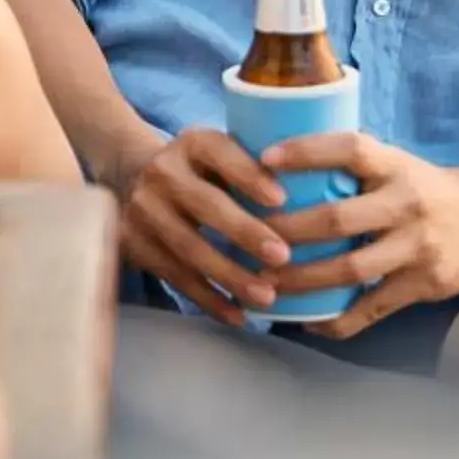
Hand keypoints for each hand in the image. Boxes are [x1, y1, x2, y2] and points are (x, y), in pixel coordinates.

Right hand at [103, 126, 290, 326]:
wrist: (135, 178)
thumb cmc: (205, 173)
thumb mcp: (224, 155)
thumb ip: (258, 168)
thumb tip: (325, 194)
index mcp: (193, 143)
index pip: (221, 152)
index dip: (249, 176)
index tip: (282, 200)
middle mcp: (162, 171)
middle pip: (205, 204)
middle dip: (245, 232)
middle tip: (283, 257)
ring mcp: (142, 208)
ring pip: (189, 247)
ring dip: (230, 275)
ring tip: (267, 297)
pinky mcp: (134, 243)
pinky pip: (175, 276)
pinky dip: (208, 298)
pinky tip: (238, 315)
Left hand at [260, 131, 458, 337]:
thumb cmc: (420, 187)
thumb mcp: (393, 163)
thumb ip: (349, 165)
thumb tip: (275, 159)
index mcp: (395, 166)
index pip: (350, 149)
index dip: (306, 151)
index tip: (264, 160)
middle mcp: (408, 204)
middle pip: (339, 220)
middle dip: (289, 232)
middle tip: (248, 239)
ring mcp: (418, 248)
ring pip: (351, 270)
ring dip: (303, 281)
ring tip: (264, 284)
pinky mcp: (425, 285)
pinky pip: (372, 308)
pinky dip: (337, 320)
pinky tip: (306, 321)